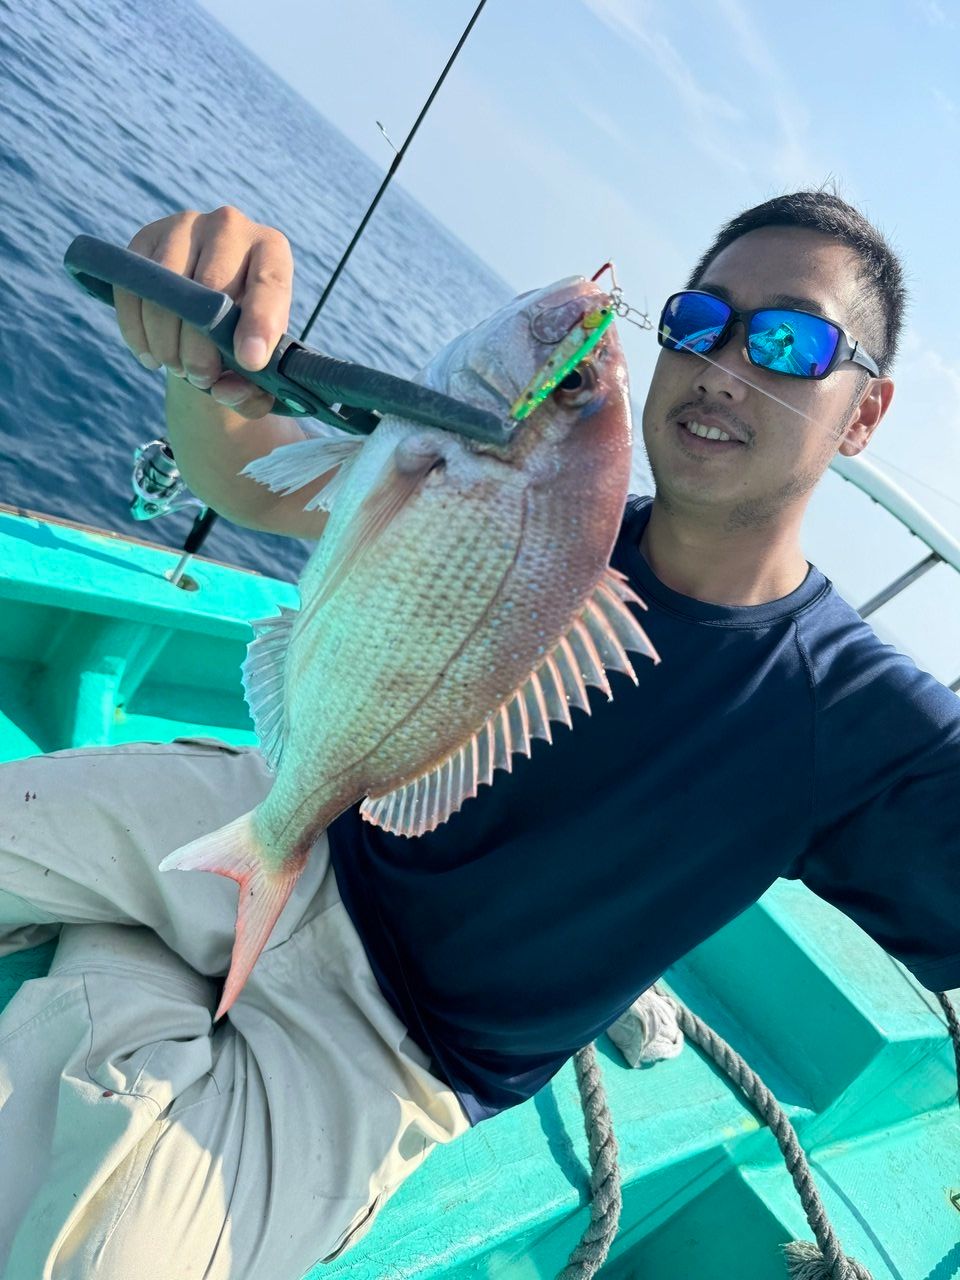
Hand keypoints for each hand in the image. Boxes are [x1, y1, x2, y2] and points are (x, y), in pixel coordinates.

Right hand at [114, 206, 293, 418]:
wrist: (204, 309)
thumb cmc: (241, 337)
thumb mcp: (258, 366)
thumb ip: (254, 389)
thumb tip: (226, 390)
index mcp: (272, 251)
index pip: (270, 284)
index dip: (260, 323)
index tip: (251, 362)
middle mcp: (230, 226)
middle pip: (211, 289)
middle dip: (202, 346)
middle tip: (201, 378)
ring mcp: (183, 226)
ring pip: (166, 287)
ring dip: (167, 340)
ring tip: (177, 368)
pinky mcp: (144, 238)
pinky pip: (131, 286)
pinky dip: (136, 329)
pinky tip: (149, 354)